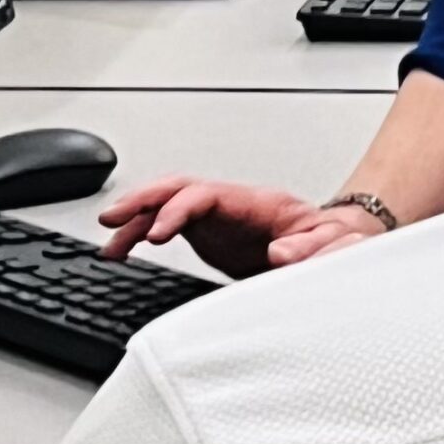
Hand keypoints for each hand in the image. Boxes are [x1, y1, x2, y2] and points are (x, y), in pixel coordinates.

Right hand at [96, 176, 384, 277]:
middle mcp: (232, 204)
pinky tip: (122, 251)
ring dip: (135, 217)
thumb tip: (282, 255)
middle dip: (144, 200)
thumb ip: (311, 249)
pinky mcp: (210, 233)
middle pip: (180, 188)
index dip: (179, 209)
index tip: (157, 232)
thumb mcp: (333, 245)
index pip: (208, 194)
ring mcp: (218, 217)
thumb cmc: (334, 241)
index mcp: (259, 203)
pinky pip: (167, 225)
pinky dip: (142, 234)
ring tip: (108, 240)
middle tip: (114, 219)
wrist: (335, 244)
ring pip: (168, 205)